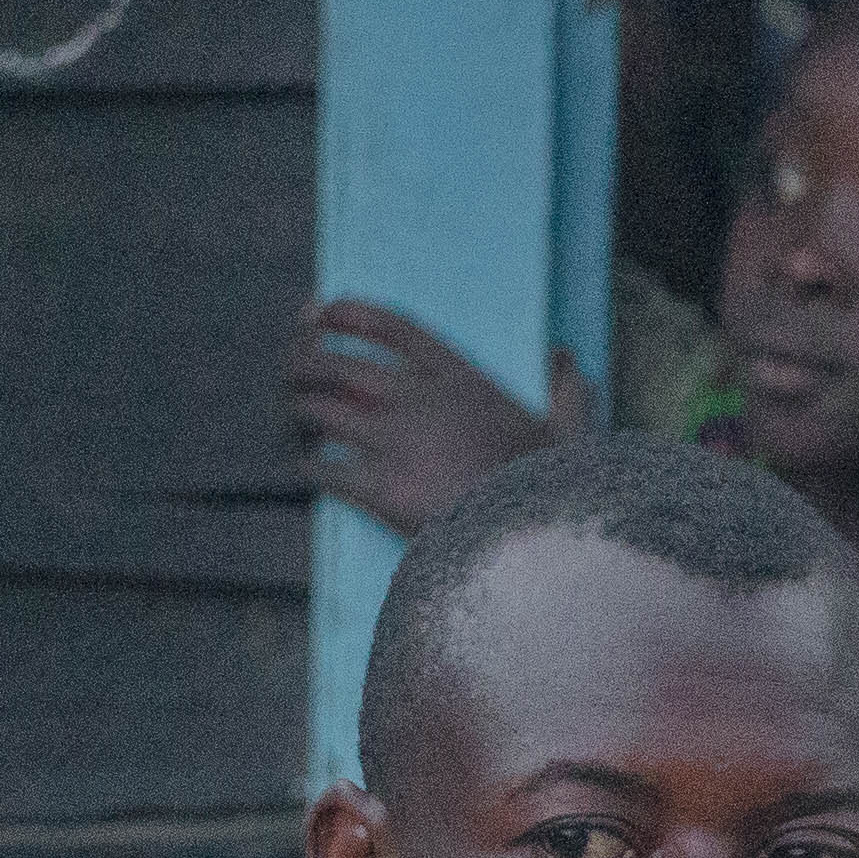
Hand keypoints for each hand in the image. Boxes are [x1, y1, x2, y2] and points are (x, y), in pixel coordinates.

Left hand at [290, 299, 590, 537]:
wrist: (536, 546)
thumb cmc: (554, 492)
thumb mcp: (570, 434)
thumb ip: (568, 391)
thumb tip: (564, 357)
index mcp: (463, 380)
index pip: (392, 328)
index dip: (347, 314)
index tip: (318, 311)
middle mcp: (423, 402)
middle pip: (338, 363)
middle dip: (301, 361)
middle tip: (288, 373)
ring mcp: (399, 444)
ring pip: (321, 410)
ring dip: (296, 411)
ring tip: (290, 417)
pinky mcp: (383, 489)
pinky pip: (325, 467)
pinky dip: (307, 464)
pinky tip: (304, 466)